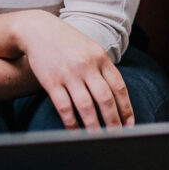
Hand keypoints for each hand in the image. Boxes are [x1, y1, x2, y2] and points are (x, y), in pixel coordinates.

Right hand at [14, 10, 133, 129]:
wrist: (38, 30)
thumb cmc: (68, 42)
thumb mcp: (91, 49)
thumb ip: (103, 68)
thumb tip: (116, 95)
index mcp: (100, 57)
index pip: (118, 87)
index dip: (126, 108)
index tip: (130, 124)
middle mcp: (87, 65)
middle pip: (105, 99)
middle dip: (113, 121)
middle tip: (117, 137)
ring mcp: (69, 73)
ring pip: (86, 106)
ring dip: (94, 126)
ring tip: (98, 139)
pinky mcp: (51, 81)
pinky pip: (64, 107)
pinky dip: (71, 122)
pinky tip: (75, 132)